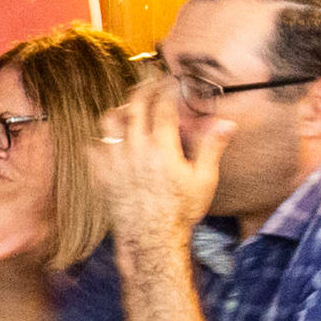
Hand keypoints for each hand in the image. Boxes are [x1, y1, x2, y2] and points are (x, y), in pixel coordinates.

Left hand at [100, 78, 227, 250]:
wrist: (152, 239)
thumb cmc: (182, 210)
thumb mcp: (204, 179)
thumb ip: (211, 147)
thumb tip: (227, 123)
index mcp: (161, 146)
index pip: (162, 105)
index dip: (167, 88)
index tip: (171, 81)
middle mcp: (134, 148)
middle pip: (134, 106)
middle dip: (142, 89)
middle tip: (149, 83)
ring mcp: (114, 160)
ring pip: (109, 121)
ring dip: (119, 110)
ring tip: (129, 109)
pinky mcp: (100, 174)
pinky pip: (93, 147)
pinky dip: (100, 139)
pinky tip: (109, 140)